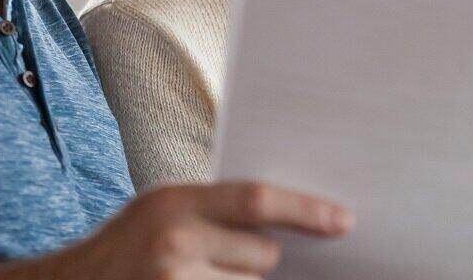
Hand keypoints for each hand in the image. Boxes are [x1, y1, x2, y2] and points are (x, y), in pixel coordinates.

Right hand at [0, 181, 351, 279]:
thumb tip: (292, 221)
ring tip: (199, 274)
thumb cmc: (128, 247)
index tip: (344, 221)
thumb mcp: (164, 211)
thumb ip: (216, 211)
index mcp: (173, 203)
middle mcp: (172, 243)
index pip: (256, 201)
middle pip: (263, 256)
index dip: (306, 211)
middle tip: (230, 259)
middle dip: (262, 261)